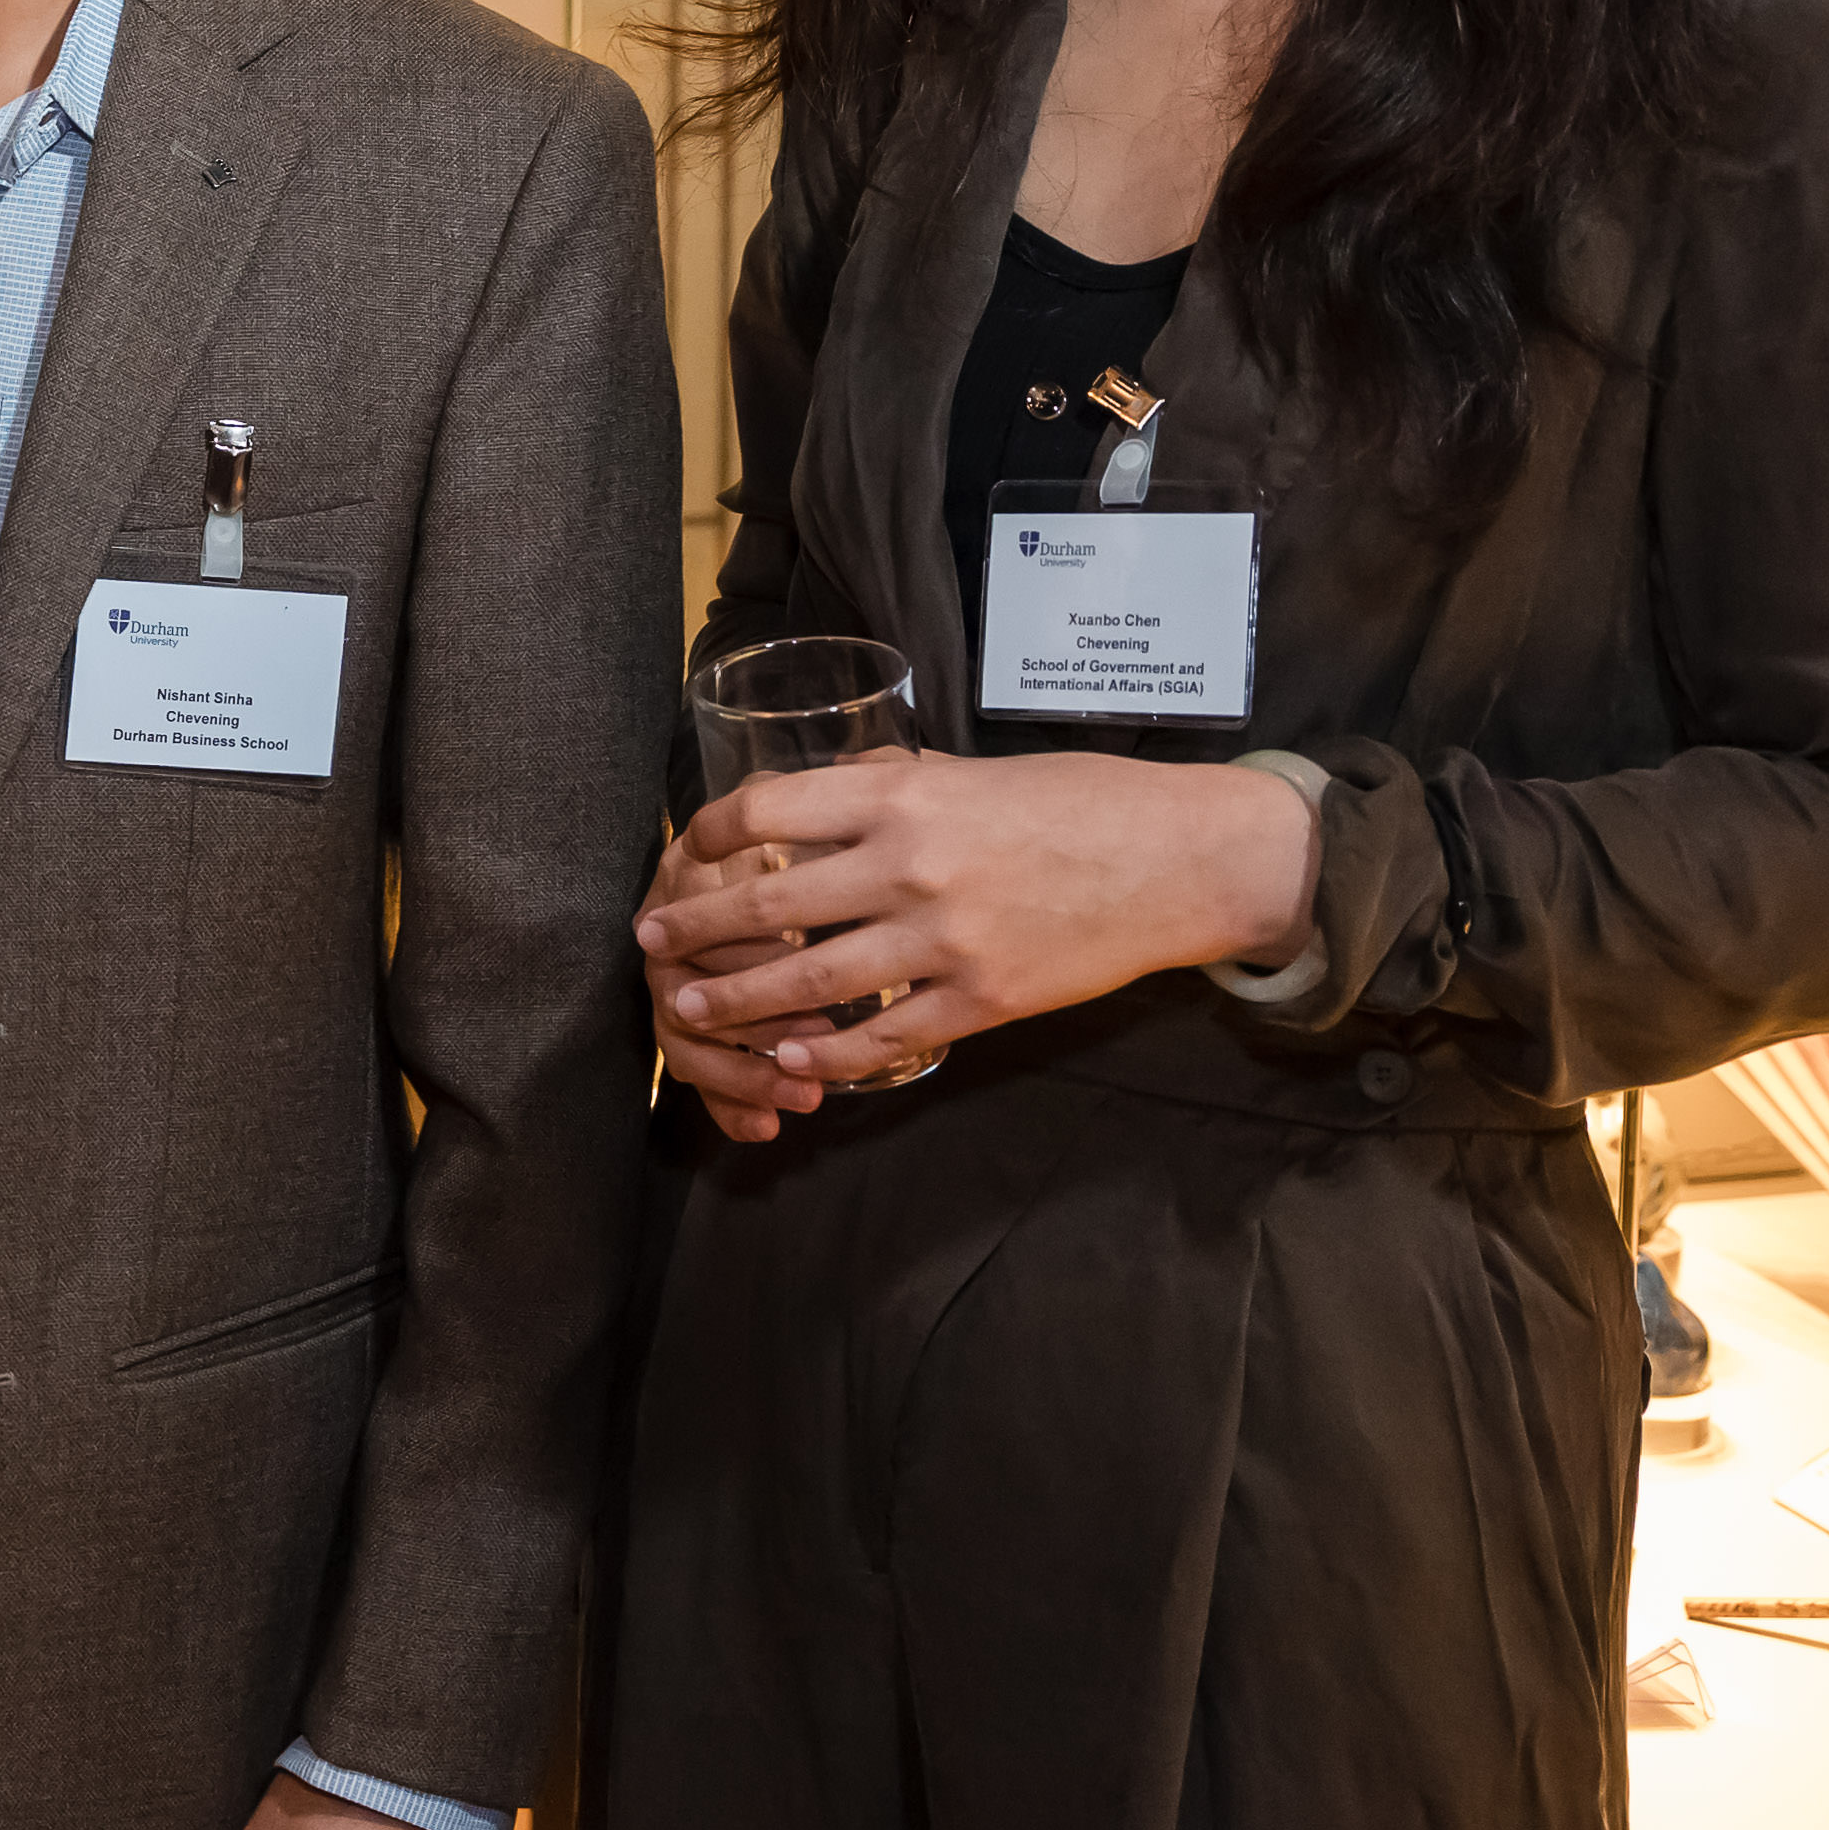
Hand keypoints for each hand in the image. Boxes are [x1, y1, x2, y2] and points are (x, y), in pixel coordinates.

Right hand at [636, 832, 838, 1145]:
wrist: (781, 864)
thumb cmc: (809, 834)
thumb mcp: (811, 811)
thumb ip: (810, 810)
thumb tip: (861, 780)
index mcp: (688, 871)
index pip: (695, 920)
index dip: (744, 954)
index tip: (805, 967)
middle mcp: (669, 929)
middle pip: (682, 991)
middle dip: (751, 1029)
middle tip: (816, 1053)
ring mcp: (674, 980)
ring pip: (683, 1041)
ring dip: (742, 1073)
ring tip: (803, 1098)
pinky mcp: (691, 1027)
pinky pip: (694, 1074)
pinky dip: (727, 1104)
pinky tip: (763, 1128)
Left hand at [640, 749, 1316, 1087]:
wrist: (1179, 860)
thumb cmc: (1078, 802)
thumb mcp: (971, 772)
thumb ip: (894, 789)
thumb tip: (825, 796)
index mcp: (901, 798)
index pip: (767, 810)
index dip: (708, 832)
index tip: (682, 850)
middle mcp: (909, 868)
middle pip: (767, 906)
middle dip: (694, 929)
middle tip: (649, 943)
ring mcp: (943, 942)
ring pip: (808, 984)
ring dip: (736, 1002)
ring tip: (690, 1007)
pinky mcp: (981, 1001)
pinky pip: (881, 1038)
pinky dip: (824, 1053)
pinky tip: (787, 1057)